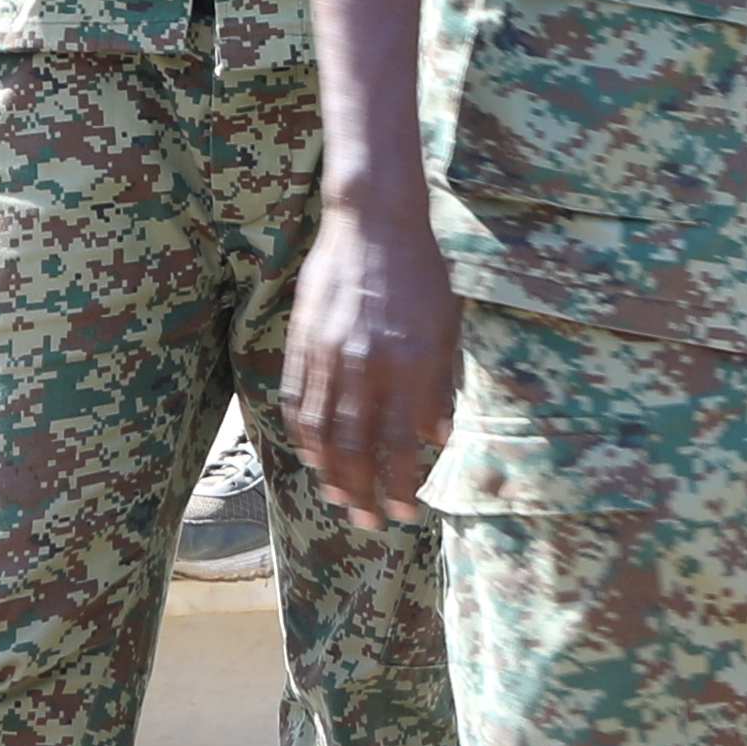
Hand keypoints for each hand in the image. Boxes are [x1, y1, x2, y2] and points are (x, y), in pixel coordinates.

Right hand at [285, 199, 458, 527]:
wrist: (373, 223)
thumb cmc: (421, 275)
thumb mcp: (447, 328)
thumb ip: (440, 386)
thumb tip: (437, 438)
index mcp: (410, 363)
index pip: (400, 442)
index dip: (400, 484)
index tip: (405, 512)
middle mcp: (367, 365)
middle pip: (357, 447)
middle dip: (363, 492)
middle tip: (369, 522)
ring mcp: (329, 355)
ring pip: (322, 432)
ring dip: (331, 474)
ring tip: (340, 500)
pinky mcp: (303, 343)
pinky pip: (299, 402)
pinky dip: (304, 438)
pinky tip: (314, 458)